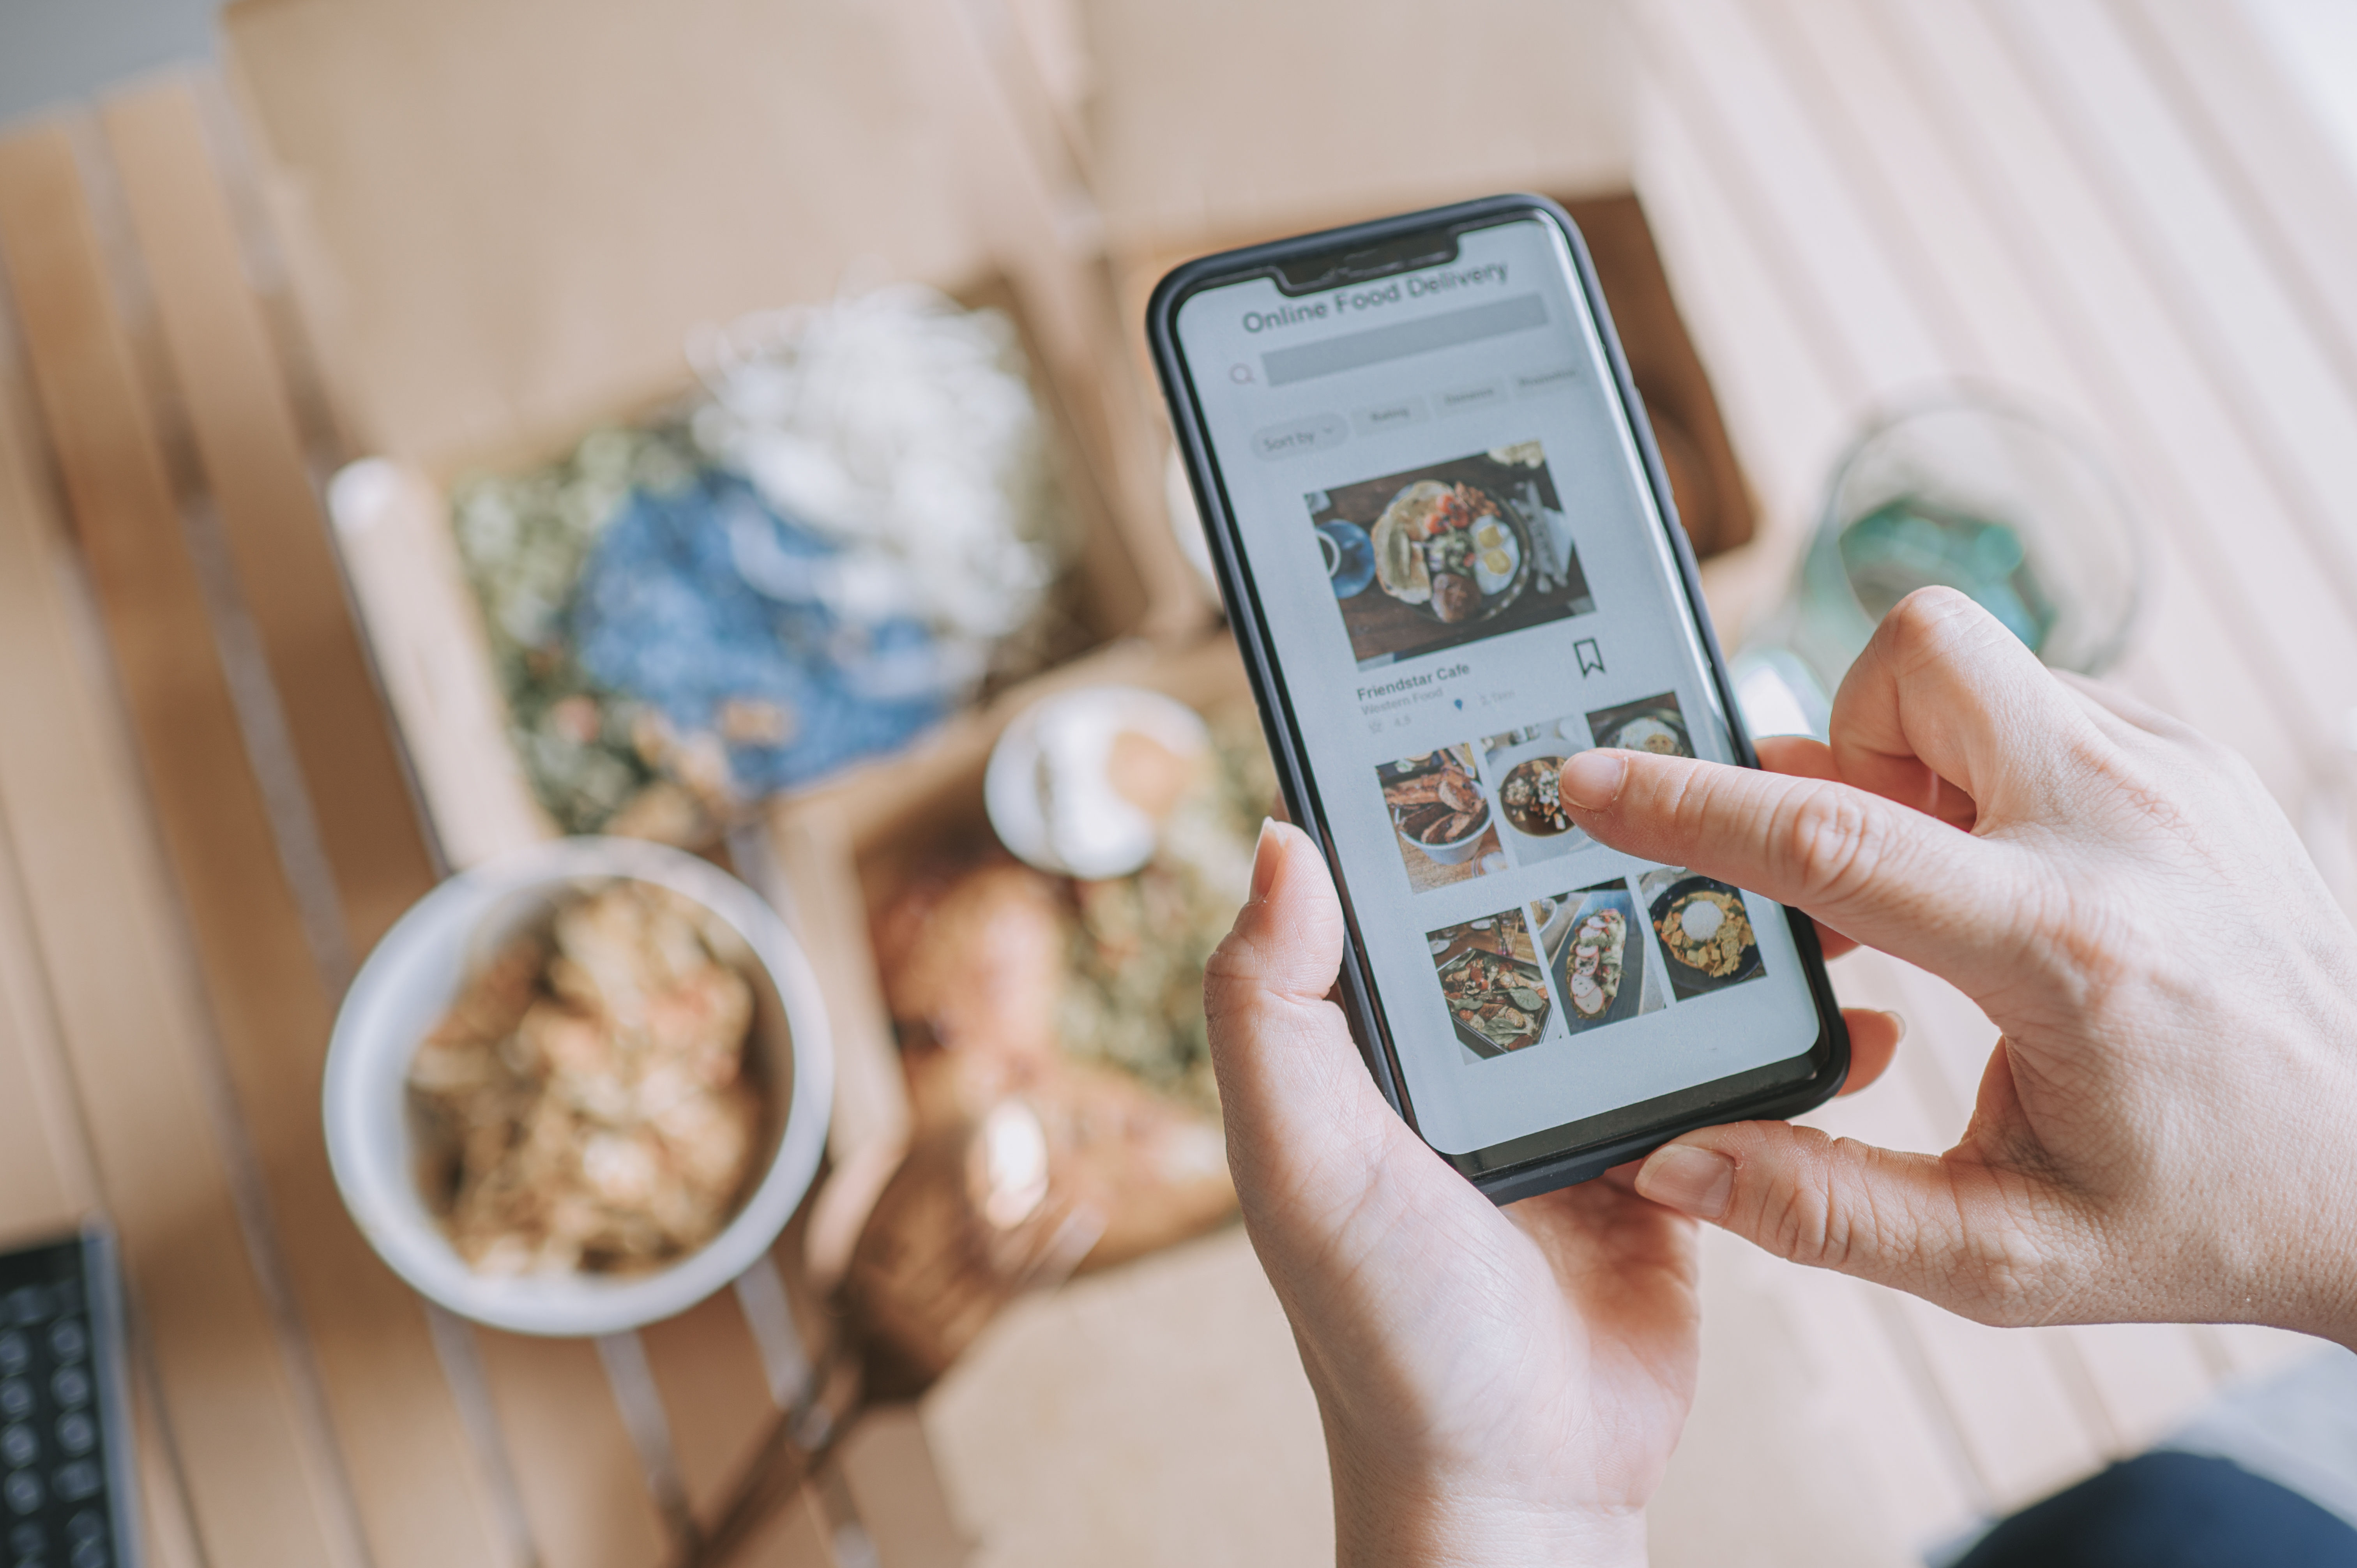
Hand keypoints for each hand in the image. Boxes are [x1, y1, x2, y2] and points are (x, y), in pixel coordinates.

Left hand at [1202, 820, 1902, 1564]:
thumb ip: (1270, 1008)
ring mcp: (1578, 1100)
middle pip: (1553, 909)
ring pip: (1653, 974)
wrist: (1518, 1483)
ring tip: (1796, 852)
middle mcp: (1477, 1052)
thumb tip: (1284, 839)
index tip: (1525, 700)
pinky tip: (1848, 1002)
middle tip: (1706, 747)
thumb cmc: (1388, 1331)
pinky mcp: (1667, 1156)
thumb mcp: (1298, 1160)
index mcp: (1384, 1035)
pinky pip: (1730, 1072)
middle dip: (1625, 839)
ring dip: (1720, 922)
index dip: (1458, 793)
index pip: (1417, 882)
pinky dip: (1789, 1037)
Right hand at [1556, 587, 2356, 1346]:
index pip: (1834, 840)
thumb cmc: (2207, 1212)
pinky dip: (1989, 765)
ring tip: (1942, 886)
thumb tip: (1675, 1165)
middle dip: (1842, 734)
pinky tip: (2012, 874)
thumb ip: (1825, 1213)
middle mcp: (2127, 829)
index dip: (1688, 807)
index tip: (1592, 782)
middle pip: (1919, 660)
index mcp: (2066, 950)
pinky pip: (2044, 700)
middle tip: (1858, 856)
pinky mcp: (2197, 764)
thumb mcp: (2007, 1256)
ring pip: (1979, 666)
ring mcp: (2175, 777)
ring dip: (1915, 757)